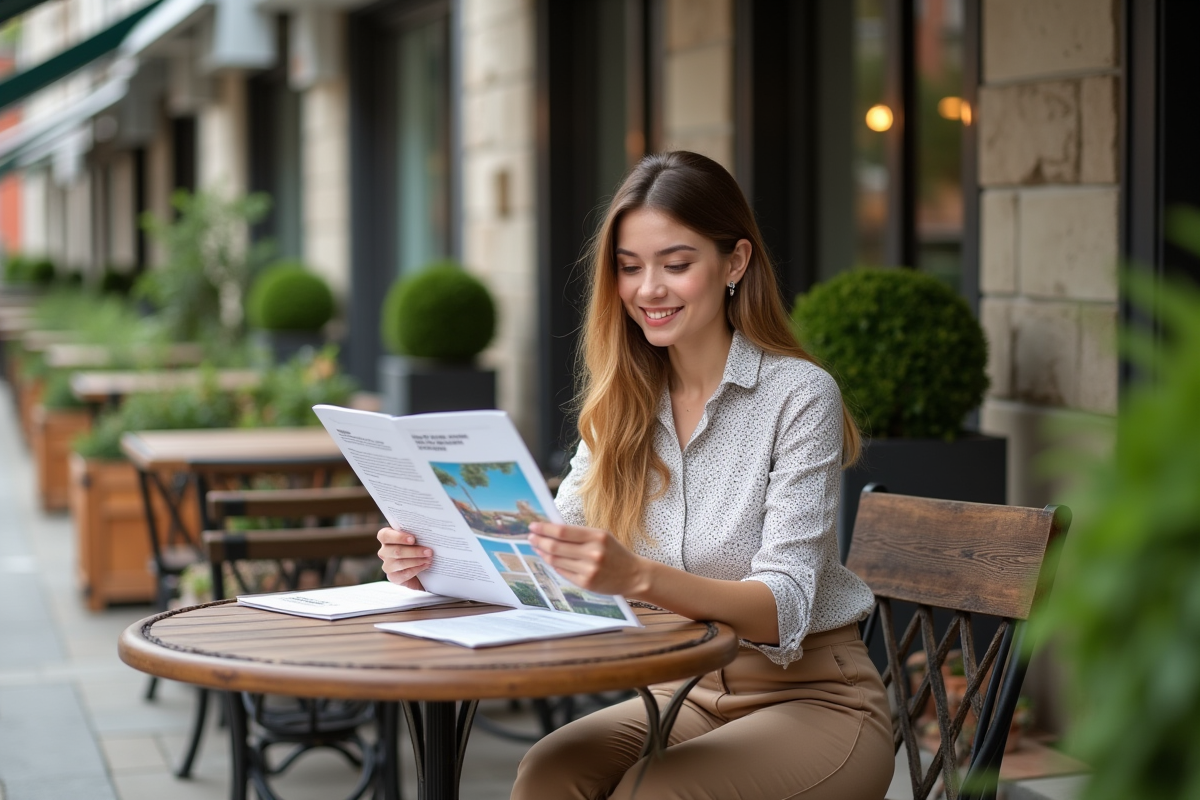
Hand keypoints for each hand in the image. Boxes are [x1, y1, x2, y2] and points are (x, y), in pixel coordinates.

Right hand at [377, 527, 432, 589]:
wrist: (419, 570)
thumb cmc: (416, 547)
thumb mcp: (415, 538)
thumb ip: (416, 534)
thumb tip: (427, 534)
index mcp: (386, 537)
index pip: (385, 535)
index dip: (398, 537)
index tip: (413, 539)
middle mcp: (384, 551)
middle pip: (396, 551)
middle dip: (414, 551)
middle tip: (429, 551)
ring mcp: (387, 565)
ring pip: (400, 563)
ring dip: (417, 560)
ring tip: (429, 559)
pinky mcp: (393, 577)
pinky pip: (404, 573)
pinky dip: (416, 569)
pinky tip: (425, 565)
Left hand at [527, 522, 649, 596]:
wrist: (634, 575)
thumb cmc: (615, 553)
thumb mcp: (601, 537)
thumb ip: (579, 534)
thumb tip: (551, 530)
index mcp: (597, 536)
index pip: (563, 531)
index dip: (545, 528)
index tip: (533, 526)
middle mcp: (593, 553)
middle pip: (556, 546)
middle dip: (540, 541)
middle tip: (531, 537)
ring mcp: (589, 569)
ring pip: (556, 560)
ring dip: (543, 553)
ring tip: (537, 547)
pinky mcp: (586, 583)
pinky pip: (563, 572)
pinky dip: (554, 564)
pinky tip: (549, 559)